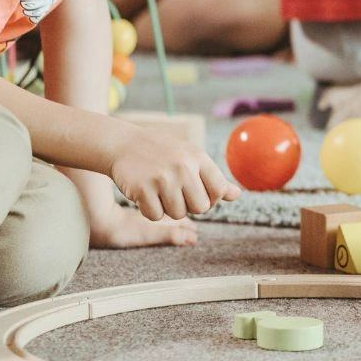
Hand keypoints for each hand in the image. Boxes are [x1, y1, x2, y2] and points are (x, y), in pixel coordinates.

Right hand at [109, 125, 240, 221]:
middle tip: (176, 192)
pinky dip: (150, 209)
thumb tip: (237, 195)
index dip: (210, 198)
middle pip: (201, 208)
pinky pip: (156, 216)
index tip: (197, 192)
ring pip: (178, 214)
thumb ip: (213, 177)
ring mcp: (162, 178)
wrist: (123, 144)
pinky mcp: (143, 189)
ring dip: (168, 208)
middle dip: (189, 206)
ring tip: (159, 190)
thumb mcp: (189, 157)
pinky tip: (146, 193)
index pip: (218, 190)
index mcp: (197, 156)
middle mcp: (182, 166)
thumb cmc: (162, 152)